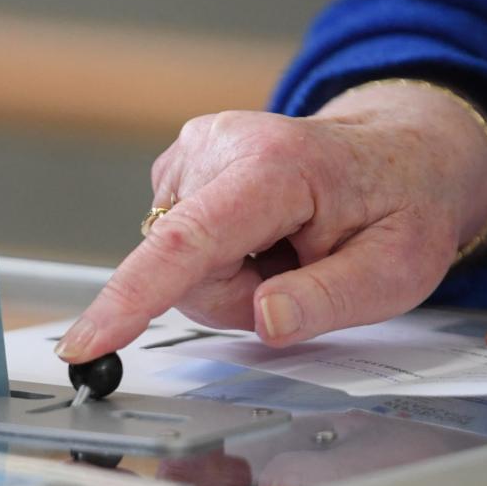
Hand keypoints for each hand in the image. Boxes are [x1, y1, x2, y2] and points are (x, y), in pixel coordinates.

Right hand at [57, 81, 486, 361]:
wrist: (399, 152)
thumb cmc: (400, 206)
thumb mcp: (398, 268)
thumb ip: (331, 299)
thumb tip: (266, 321)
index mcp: (274, 166)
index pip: (186, 242)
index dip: (133, 297)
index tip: (87, 340)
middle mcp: (219, 145)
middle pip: (184, 269)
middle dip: (235, 295)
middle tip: (298, 271)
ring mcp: (192, 151)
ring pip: (177, 264)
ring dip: (229, 277)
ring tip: (285, 249)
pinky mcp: (178, 166)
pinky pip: (176, 245)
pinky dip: (219, 256)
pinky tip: (261, 234)